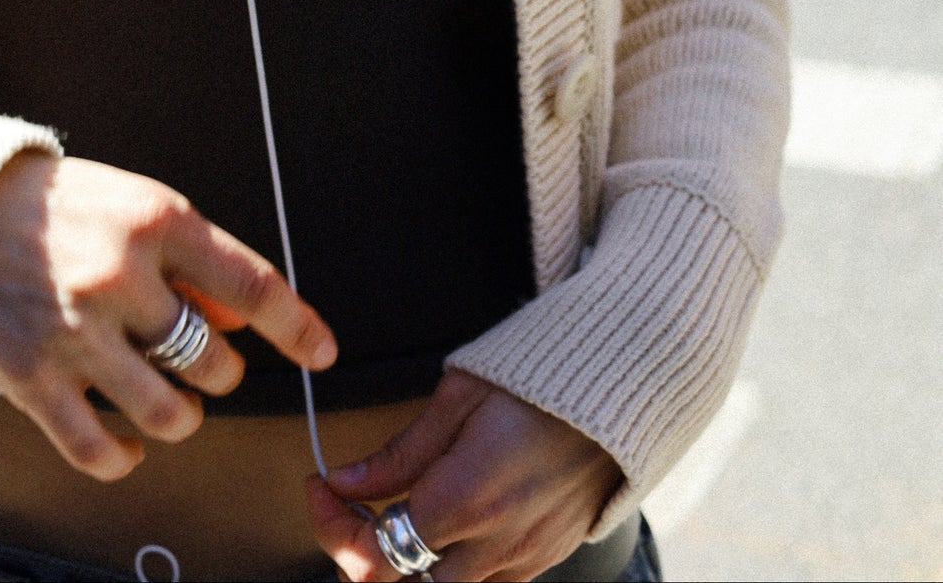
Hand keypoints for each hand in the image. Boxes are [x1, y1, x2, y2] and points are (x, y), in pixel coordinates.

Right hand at [0, 151, 336, 481]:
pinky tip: (127, 445)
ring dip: (184, 418)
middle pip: (212, 359)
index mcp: (155, 220)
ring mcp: (76, 333)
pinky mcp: (31, 379)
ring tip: (175, 406)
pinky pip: (98, 449)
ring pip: (168, 414)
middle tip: (205, 362)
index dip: (296, 326)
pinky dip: (124, 458)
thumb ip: (190, 258)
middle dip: (222, 371)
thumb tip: (245, 315)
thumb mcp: (132, 204)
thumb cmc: (55, 207)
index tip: (321, 352)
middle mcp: (121, 277)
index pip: (251, 283)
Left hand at [306, 370, 623, 580]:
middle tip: (349, 510)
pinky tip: (441, 520)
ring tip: (391, 512)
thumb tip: (342, 481)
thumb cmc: (536, 377)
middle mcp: (497, 542)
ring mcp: (527, 556)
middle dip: (363, 556)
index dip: (333, 527)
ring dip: (407, 563)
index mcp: (467, 497)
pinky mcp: (547, 557)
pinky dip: (450, 565)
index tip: (320, 487)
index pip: (377, 552)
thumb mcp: (458, 397)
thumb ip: (399, 451)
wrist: (622, 384)